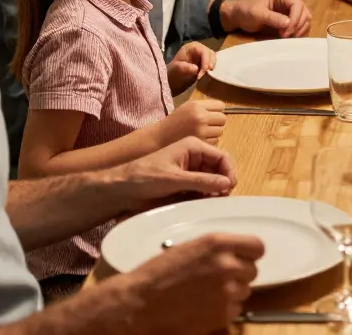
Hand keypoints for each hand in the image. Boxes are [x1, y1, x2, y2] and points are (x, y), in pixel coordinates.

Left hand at [112, 137, 236, 213]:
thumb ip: (202, 181)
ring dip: (214, 192)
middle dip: (222, 183)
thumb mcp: (174, 179)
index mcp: (193, 147)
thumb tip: (227, 184)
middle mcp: (194, 157)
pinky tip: (202, 204)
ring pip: (212, 181)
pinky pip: (202, 190)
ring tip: (211, 203)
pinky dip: (205, 197)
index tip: (230, 188)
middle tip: (220, 199)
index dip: (229, 171)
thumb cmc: (144, 177)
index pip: (222, 157)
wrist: (121, 189)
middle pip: (219, 169)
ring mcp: (190, 171)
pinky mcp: (185, 184)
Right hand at [121, 232, 265, 332]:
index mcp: (218, 243)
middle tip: (218, 279)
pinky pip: (236, 309)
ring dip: (232, 292)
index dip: (249, 254)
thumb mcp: (189, 248)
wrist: (139, 304)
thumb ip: (217, 250)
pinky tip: (204, 307)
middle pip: (252, 270)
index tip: (242, 259)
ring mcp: (228, 291)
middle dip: (239, 274)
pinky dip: (224, 310)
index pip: (257, 246)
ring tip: (207, 294)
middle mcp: (228, 265)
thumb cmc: (158, 274)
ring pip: (245, 291)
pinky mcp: (223, 315)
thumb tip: (236, 255)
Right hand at [160, 99, 226, 144]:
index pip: (220, 106)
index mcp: (196, 106)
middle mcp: (200, 117)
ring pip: (220, 131)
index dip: (217, 110)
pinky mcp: (202, 143)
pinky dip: (210, 141)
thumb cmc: (174, 121)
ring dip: (214, 132)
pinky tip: (200, 140)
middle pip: (222, 119)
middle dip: (217, 122)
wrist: (160, 138)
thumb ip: (203, 106)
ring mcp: (202, 131)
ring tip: (202, 132)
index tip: (211, 114)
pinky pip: (215, 141)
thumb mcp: (187, 107)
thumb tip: (221, 109)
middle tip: (208, 125)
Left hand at [167, 42, 215, 93]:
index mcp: (191, 47)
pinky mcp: (205, 62)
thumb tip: (196, 68)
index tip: (205, 71)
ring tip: (205, 75)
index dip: (205, 60)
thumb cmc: (173, 72)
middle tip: (205, 74)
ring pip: (213, 58)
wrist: (173, 79)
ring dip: (211, 67)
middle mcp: (198, 49)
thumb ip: (185, 68)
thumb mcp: (176, 70)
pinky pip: (212, 63)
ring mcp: (202, 55)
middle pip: (210, 53)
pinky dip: (211, 69)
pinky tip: (207, 75)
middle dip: (209, 64)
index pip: (202, 50)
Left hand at [219, 0, 310, 37]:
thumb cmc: (246, 11)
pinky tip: (291, 37)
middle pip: (304, 12)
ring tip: (288, 38)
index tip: (286, 33)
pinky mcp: (292, 16)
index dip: (295, 20)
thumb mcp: (258, 14)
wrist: (240, 15)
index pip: (297, 5)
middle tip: (286, 37)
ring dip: (299, 30)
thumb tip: (288, 24)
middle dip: (297, 26)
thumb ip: (273, 18)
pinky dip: (299, 31)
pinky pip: (302, 24)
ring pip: (305, 18)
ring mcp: (292, 7)